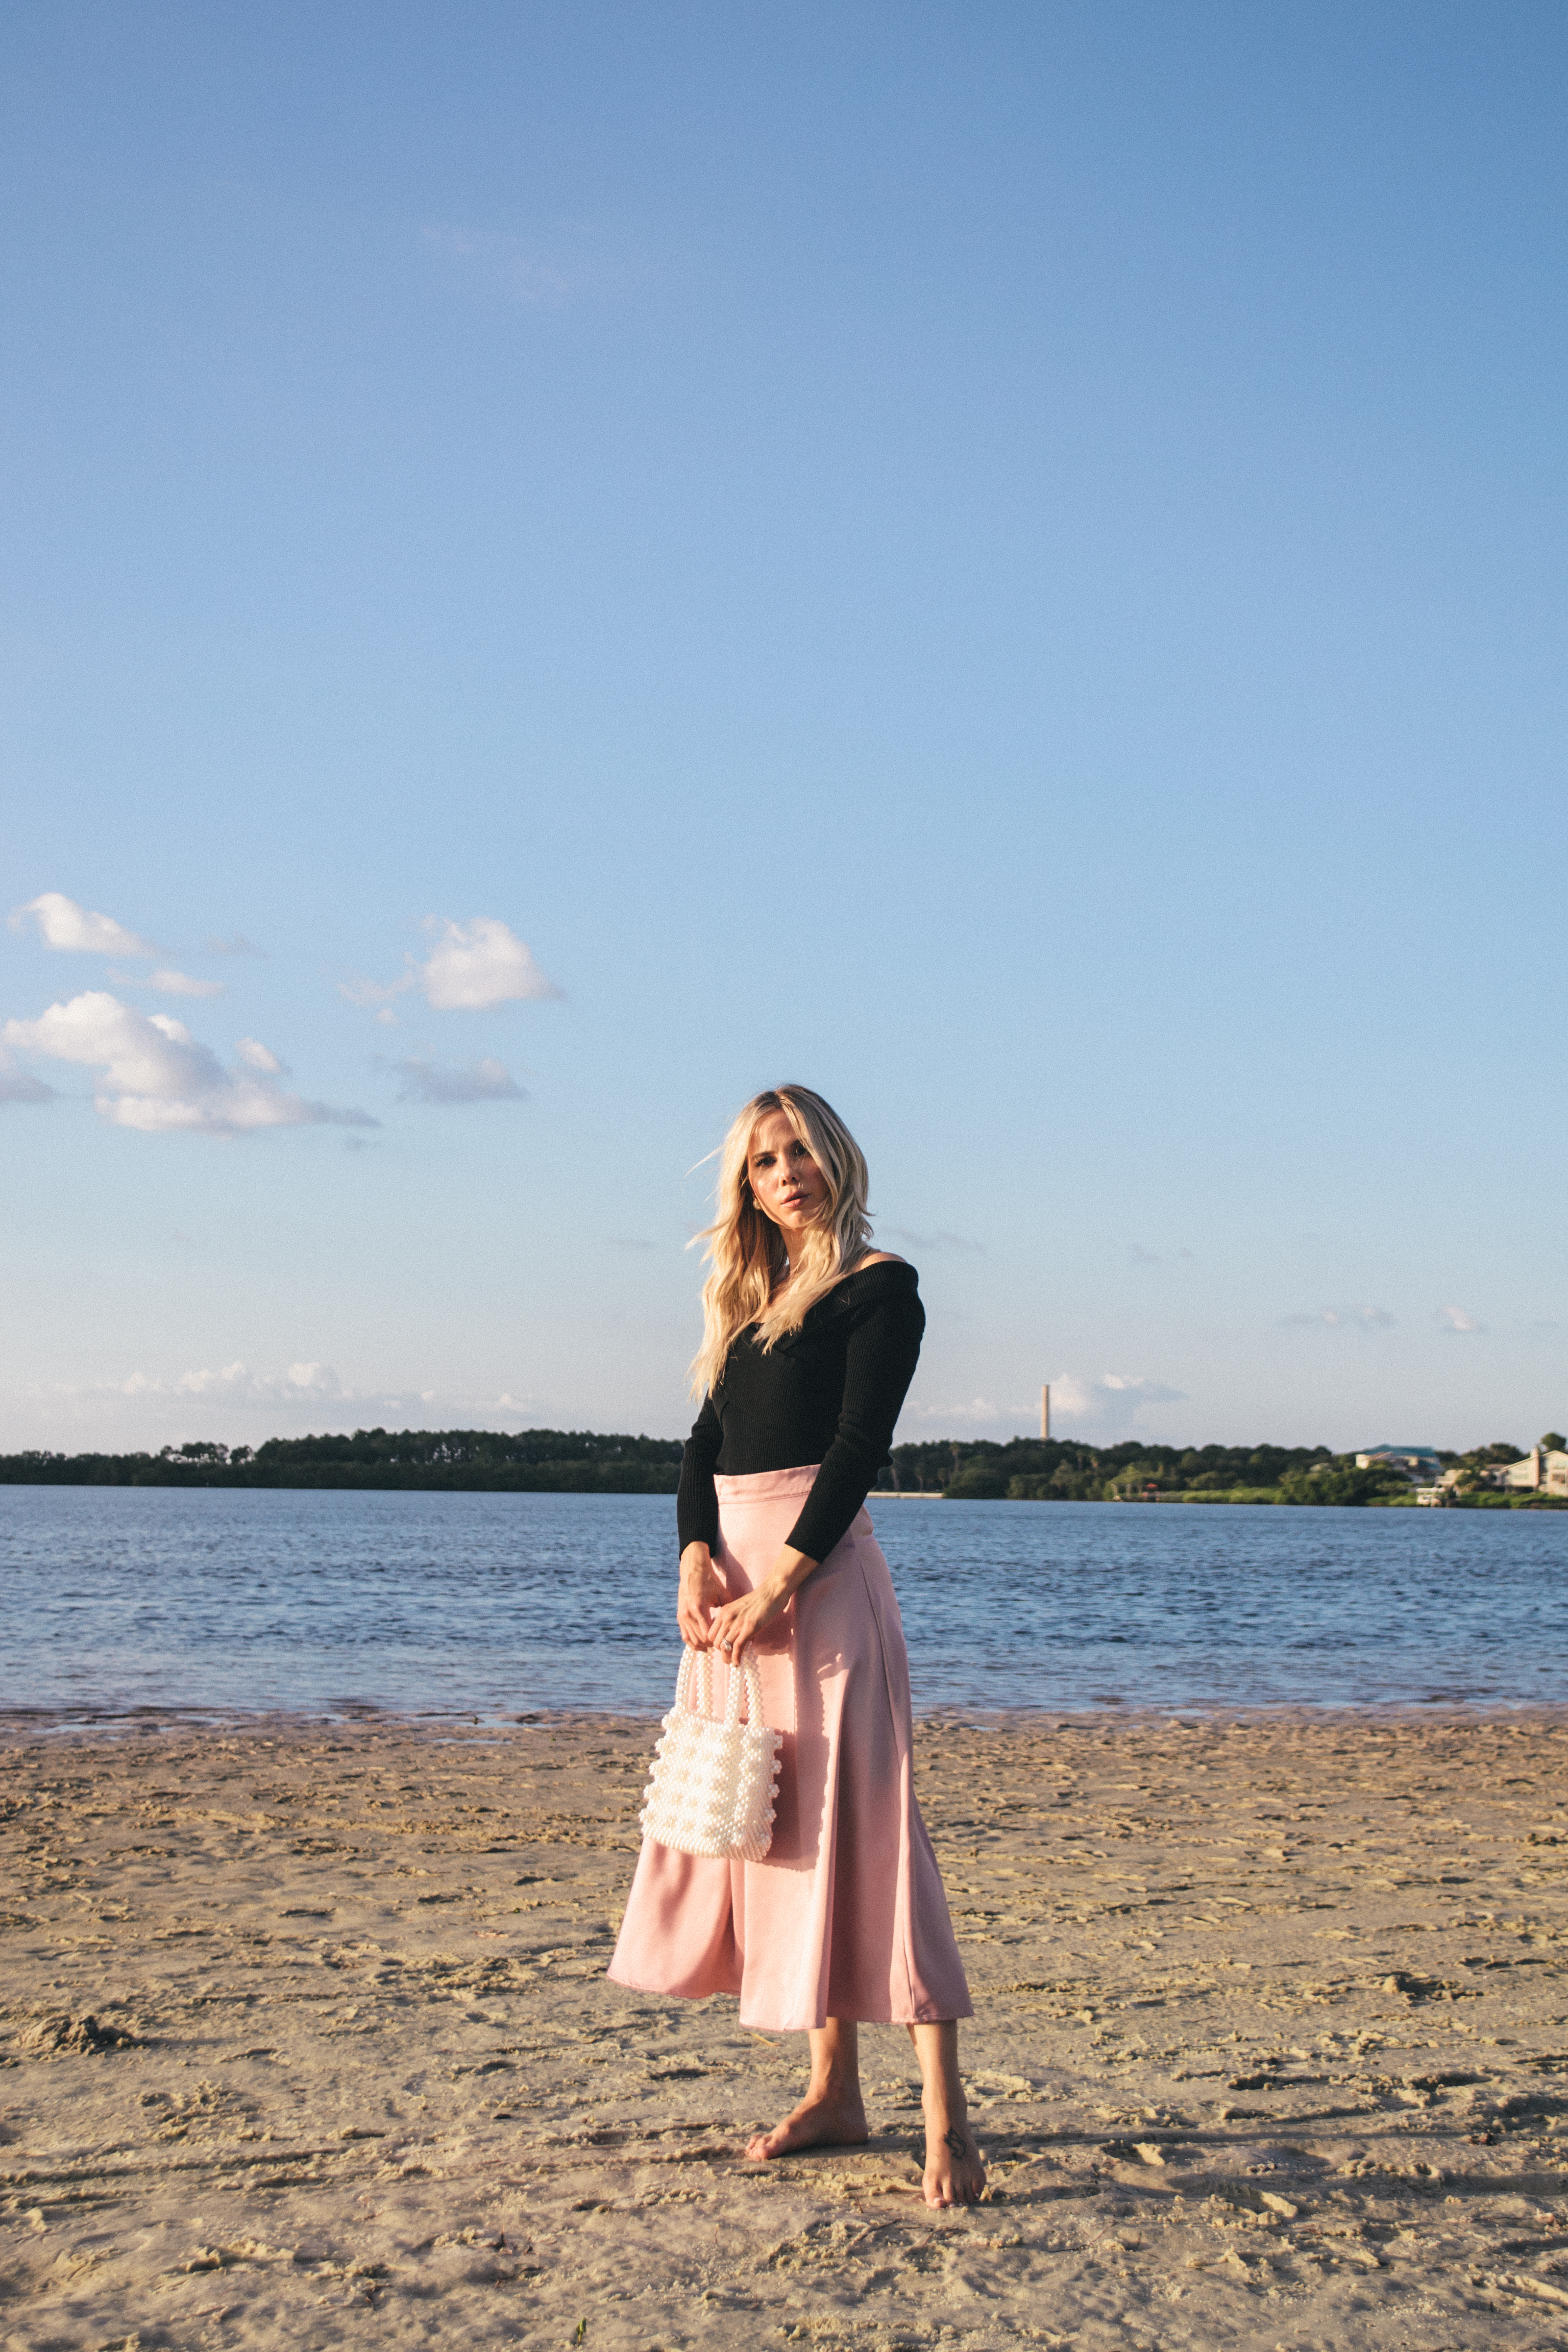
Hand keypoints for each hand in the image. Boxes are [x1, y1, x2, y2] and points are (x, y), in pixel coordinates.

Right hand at [677, 1543, 726, 1647]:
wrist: (693, 1571)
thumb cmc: (710, 1581)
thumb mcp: (722, 1594)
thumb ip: (728, 1610)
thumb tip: (740, 1624)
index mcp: (699, 1608)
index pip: (708, 1634)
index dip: (717, 1640)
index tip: (725, 1641)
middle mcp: (689, 1614)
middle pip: (699, 1639)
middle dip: (711, 1645)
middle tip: (721, 1645)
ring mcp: (682, 1616)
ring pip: (691, 1640)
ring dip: (702, 1645)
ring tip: (712, 1646)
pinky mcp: (680, 1617)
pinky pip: (684, 1635)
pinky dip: (692, 1642)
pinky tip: (702, 1645)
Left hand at [709, 1545, 815, 1660]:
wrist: (771, 1591)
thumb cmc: (758, 1600)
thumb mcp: (738, 1608)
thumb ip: (732, 1620)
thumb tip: (732, 1636)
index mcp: (723, 1612)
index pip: (710, 1634)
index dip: (716, 1644)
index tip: (723, 1648)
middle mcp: (727, 1618)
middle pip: (716, 1643)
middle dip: (722, 1652)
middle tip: (728, 1657)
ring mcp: (738, 1623)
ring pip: (725, 1647)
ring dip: (728, 1658)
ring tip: (732, 1662)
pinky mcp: (749, 1628)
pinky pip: (738, 1648)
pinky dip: (736, 1658)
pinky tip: (738, 1663)